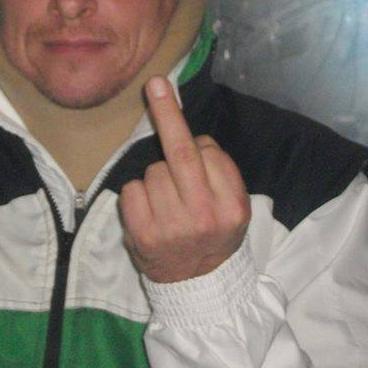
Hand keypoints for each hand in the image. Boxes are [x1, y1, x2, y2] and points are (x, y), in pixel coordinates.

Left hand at [118, 76, 250, 282]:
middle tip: (155, 84)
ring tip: (168, 202)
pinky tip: (151, 211)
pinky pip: (133, 190)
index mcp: (232, 207)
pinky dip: (138, 194)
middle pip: (180, 153)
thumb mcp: (234, 205)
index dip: (196, 141)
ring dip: (157, 177)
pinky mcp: (142, 235)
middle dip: (167, 113)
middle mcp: (204, 216)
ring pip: (154, 171)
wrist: (196, 283)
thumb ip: (219, 170)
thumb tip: (193, 133)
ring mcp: (172, 227)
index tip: (168, 90)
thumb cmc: (215, 232)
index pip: (208, 153)